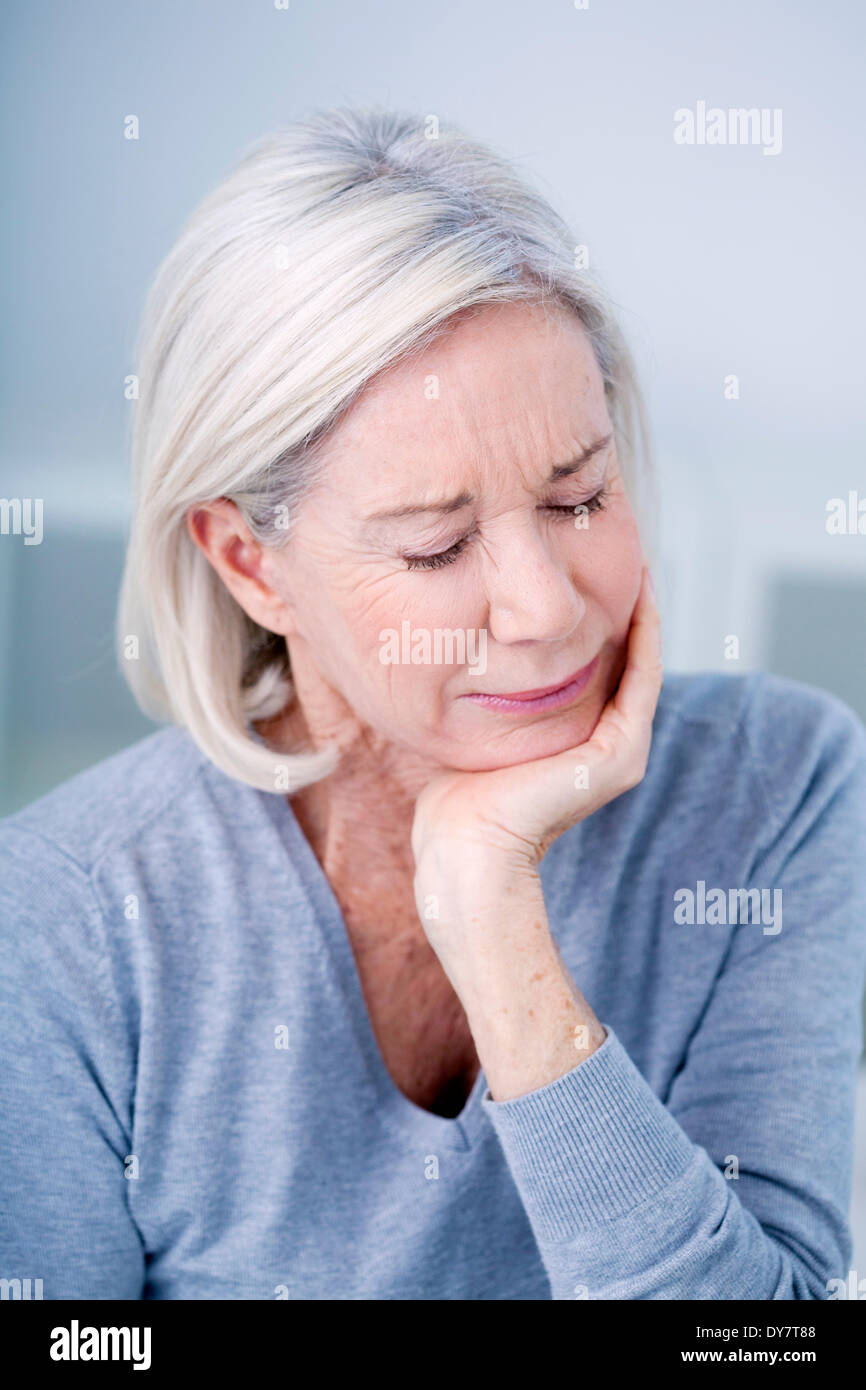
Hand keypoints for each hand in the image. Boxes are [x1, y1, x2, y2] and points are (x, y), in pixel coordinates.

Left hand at [411, 566, 661, 894]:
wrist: (465, 847)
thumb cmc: (456, 797)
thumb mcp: (475, 726)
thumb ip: (486, 692)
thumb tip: (460, 651)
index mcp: (581, 740)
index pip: (602, 664)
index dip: (601, 615)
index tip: (588, 561)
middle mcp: (610, 744)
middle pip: (626, 658)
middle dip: (623, 602)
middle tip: (619, 546)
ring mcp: (622, 750)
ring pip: (643, 661)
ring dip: (644, 608)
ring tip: (637, 555)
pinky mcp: (620, 754)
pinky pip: (644, 676)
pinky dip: (646, 632)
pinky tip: (639, 590)